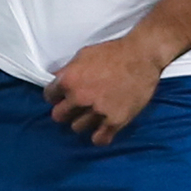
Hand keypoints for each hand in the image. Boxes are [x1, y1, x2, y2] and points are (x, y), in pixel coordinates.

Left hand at [44, 32, 165, 143]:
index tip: (61, 96)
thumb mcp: (83, 55)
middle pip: (59, 116)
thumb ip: (68, 71)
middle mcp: (80, 97)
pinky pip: (100, 139)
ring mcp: (97, 111)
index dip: (55, 96)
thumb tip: (57, 81)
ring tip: (92, 114)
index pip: (49, 96)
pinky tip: (102, 129)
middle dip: (65, 111)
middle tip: (75, 107)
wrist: (142, 56)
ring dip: (82, 121)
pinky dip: (99, 136)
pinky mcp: (115, 120)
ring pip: (77, 127)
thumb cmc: (113, 52)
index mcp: (69, 80)